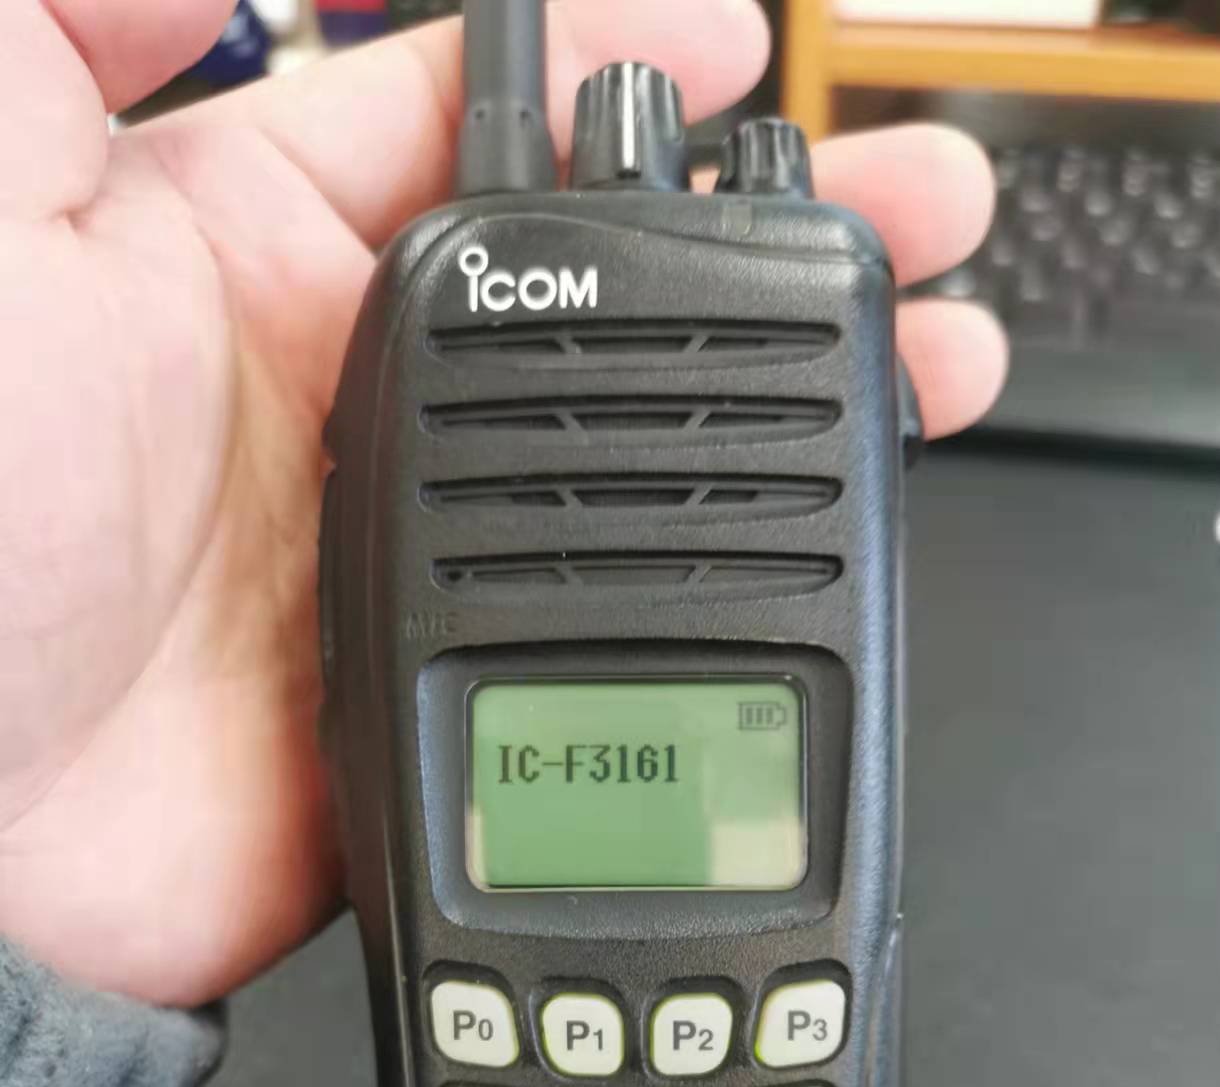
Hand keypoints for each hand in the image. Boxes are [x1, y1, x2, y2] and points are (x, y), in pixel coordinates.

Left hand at [0, 0, 1004, 1006]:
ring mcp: (413, 552)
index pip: (468, 118)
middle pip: (608, 282)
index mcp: (245, 247)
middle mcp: (346, 396)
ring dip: (802, 404)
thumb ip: (81, 20)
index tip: (740, 47)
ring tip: (937, 369)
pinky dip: (735, 588)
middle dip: (766, 231)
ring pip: (650, 449)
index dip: (615, 65)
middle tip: (910, 210)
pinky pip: (627, 619)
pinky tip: (828, 562)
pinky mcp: (453, 689)